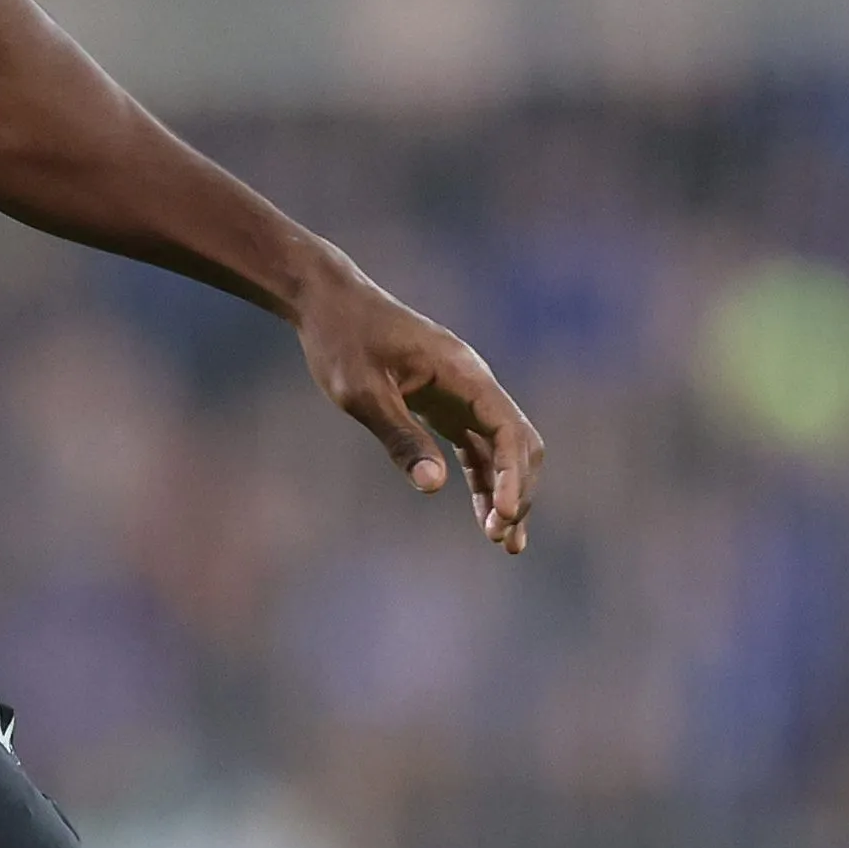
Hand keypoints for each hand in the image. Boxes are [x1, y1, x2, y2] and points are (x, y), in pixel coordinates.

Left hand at [297, 267, 541, 552]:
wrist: (330, 304)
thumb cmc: (342, 341)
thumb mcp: (363, 392)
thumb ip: (399, 437)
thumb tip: (432, 486)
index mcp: (463, 373)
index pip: (508, 429)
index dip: (513, 475)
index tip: (505, 515)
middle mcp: (473, 384)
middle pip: (518, 443)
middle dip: (517, 490)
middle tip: (500, 538)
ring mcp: (463, 396)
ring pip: (501, 450)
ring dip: (506, 492)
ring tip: (505, 543)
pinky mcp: (446, 407)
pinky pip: (476, 449)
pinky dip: (484, 482)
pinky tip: (485, 517)